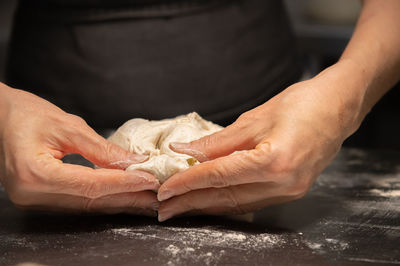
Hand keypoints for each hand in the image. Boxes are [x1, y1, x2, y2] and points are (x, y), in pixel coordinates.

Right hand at [0, 85, 159, 215]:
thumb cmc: (25, 114)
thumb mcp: (66, 125)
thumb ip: (101, 148)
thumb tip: (133, 161)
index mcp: (34, 174)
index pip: (90, 184)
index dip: (123, 183)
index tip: (149, 179)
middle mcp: (32, 194)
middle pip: (91, 201)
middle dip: (127, 198)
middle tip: (156, 195)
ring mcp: (34, 199)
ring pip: (86, 205)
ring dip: (118, 201)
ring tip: (145, 198)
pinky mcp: (40, 197)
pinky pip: (77, 202)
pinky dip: (103, 198)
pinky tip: (122, 196)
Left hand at [157, 62, 362, 220]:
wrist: (339, 106)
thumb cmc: (302, 103)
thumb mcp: (256, 118)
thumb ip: (219, 140)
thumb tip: (186, 151)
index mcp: (275, 161)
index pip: (220, 175)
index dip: (188, 181)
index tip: (165, 187)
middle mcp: (284, 183)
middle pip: (226, 197)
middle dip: (192, 202)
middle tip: (164, 207)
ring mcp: (290, 191)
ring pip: (238, 204)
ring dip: (207, 205)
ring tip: (181, 207)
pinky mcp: (291, 191)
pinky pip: (251, 201)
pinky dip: (227, 201)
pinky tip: (210, 201)